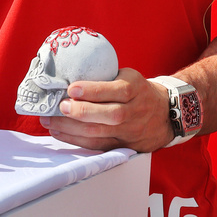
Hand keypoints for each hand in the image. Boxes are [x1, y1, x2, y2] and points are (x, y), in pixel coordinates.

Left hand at [41, 68, 173, 152]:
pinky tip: (60, 133)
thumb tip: (69, 71)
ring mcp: (130, 131)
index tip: (71, 88)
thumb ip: (105, 76)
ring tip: (50, 121)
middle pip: (109, 115)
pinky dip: (77, 140)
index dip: (92, 90)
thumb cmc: (138, 90)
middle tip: (59, 107)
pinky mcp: (124, 145)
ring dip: (71, 129)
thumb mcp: (128, 76)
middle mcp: (134, 111)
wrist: (166, 113)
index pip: (115, 90)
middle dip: (80, 112)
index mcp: (135, 89)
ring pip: (100, 133)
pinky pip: (98, 145)